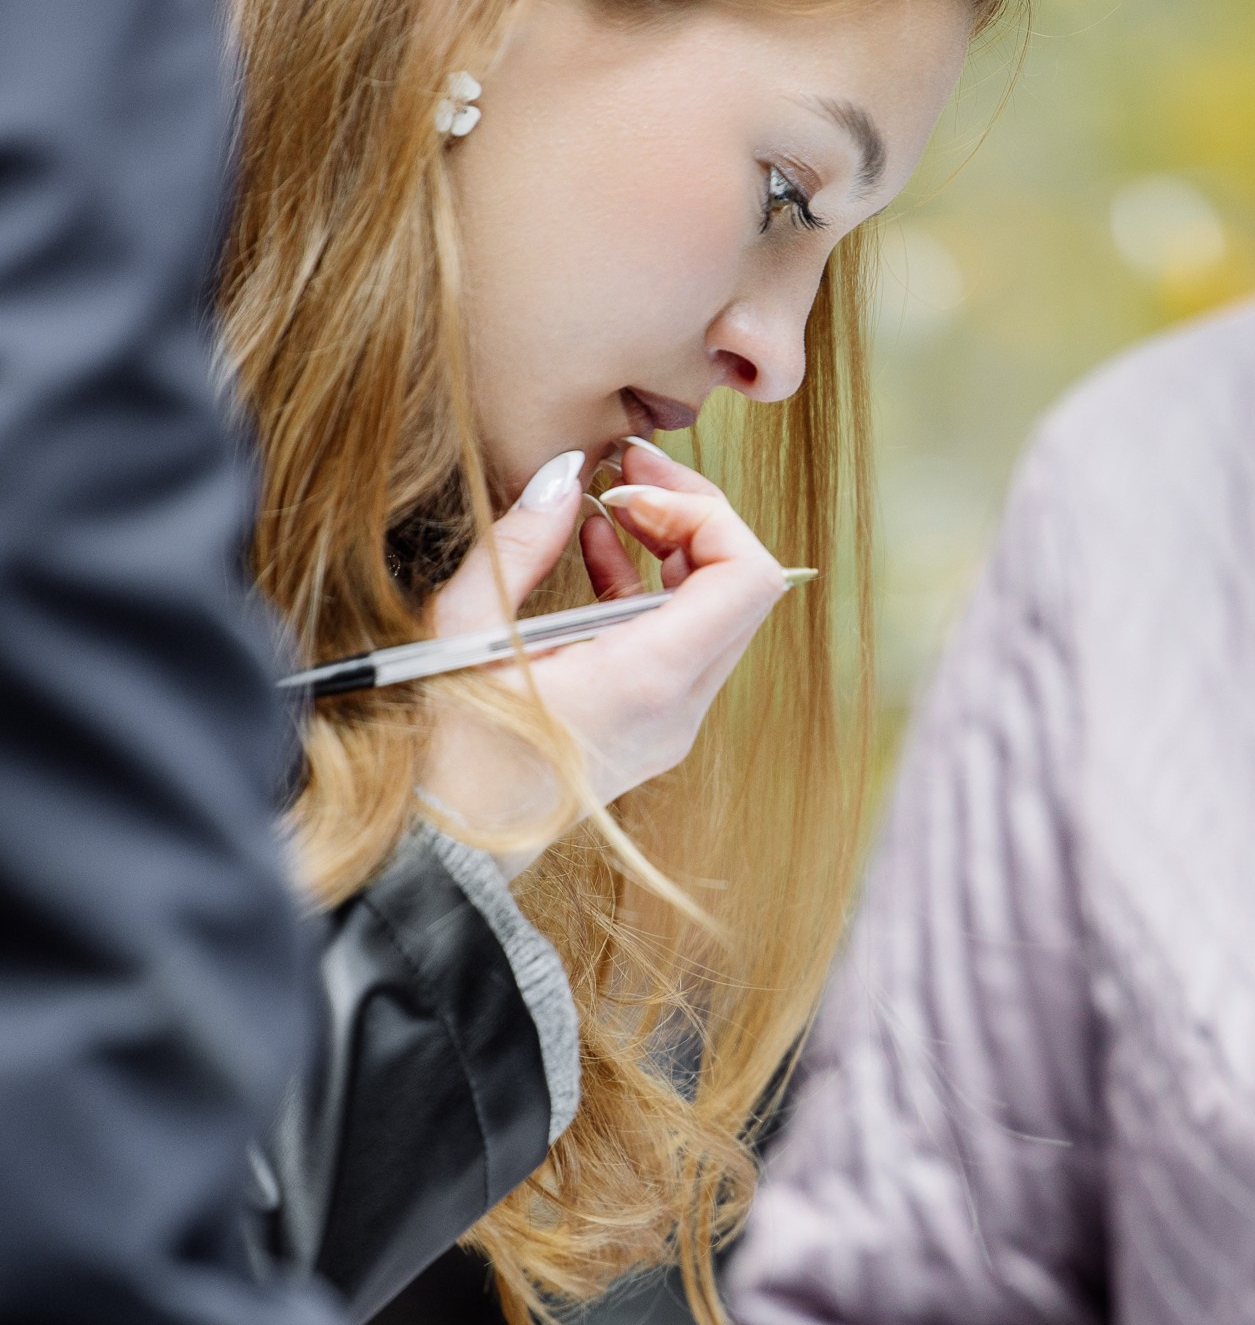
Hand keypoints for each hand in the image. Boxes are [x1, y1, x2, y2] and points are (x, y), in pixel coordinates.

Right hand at [421, 438, 789, 870]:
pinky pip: (683, 645)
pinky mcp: (650, 732)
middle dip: (692, 516)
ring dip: (673, 550)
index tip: (630, 487)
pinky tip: (597, 553)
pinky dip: (653, 590)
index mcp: (646, 682)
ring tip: (605, 508)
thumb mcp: (463, 630)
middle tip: (627, 474)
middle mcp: (677, 710)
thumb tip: (564, 476)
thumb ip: (522, 543)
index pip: (747, 577)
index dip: (704, 511)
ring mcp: (670, 726)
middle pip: (741, 589)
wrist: (438, 850)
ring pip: (718, 615)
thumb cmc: (440, 751)